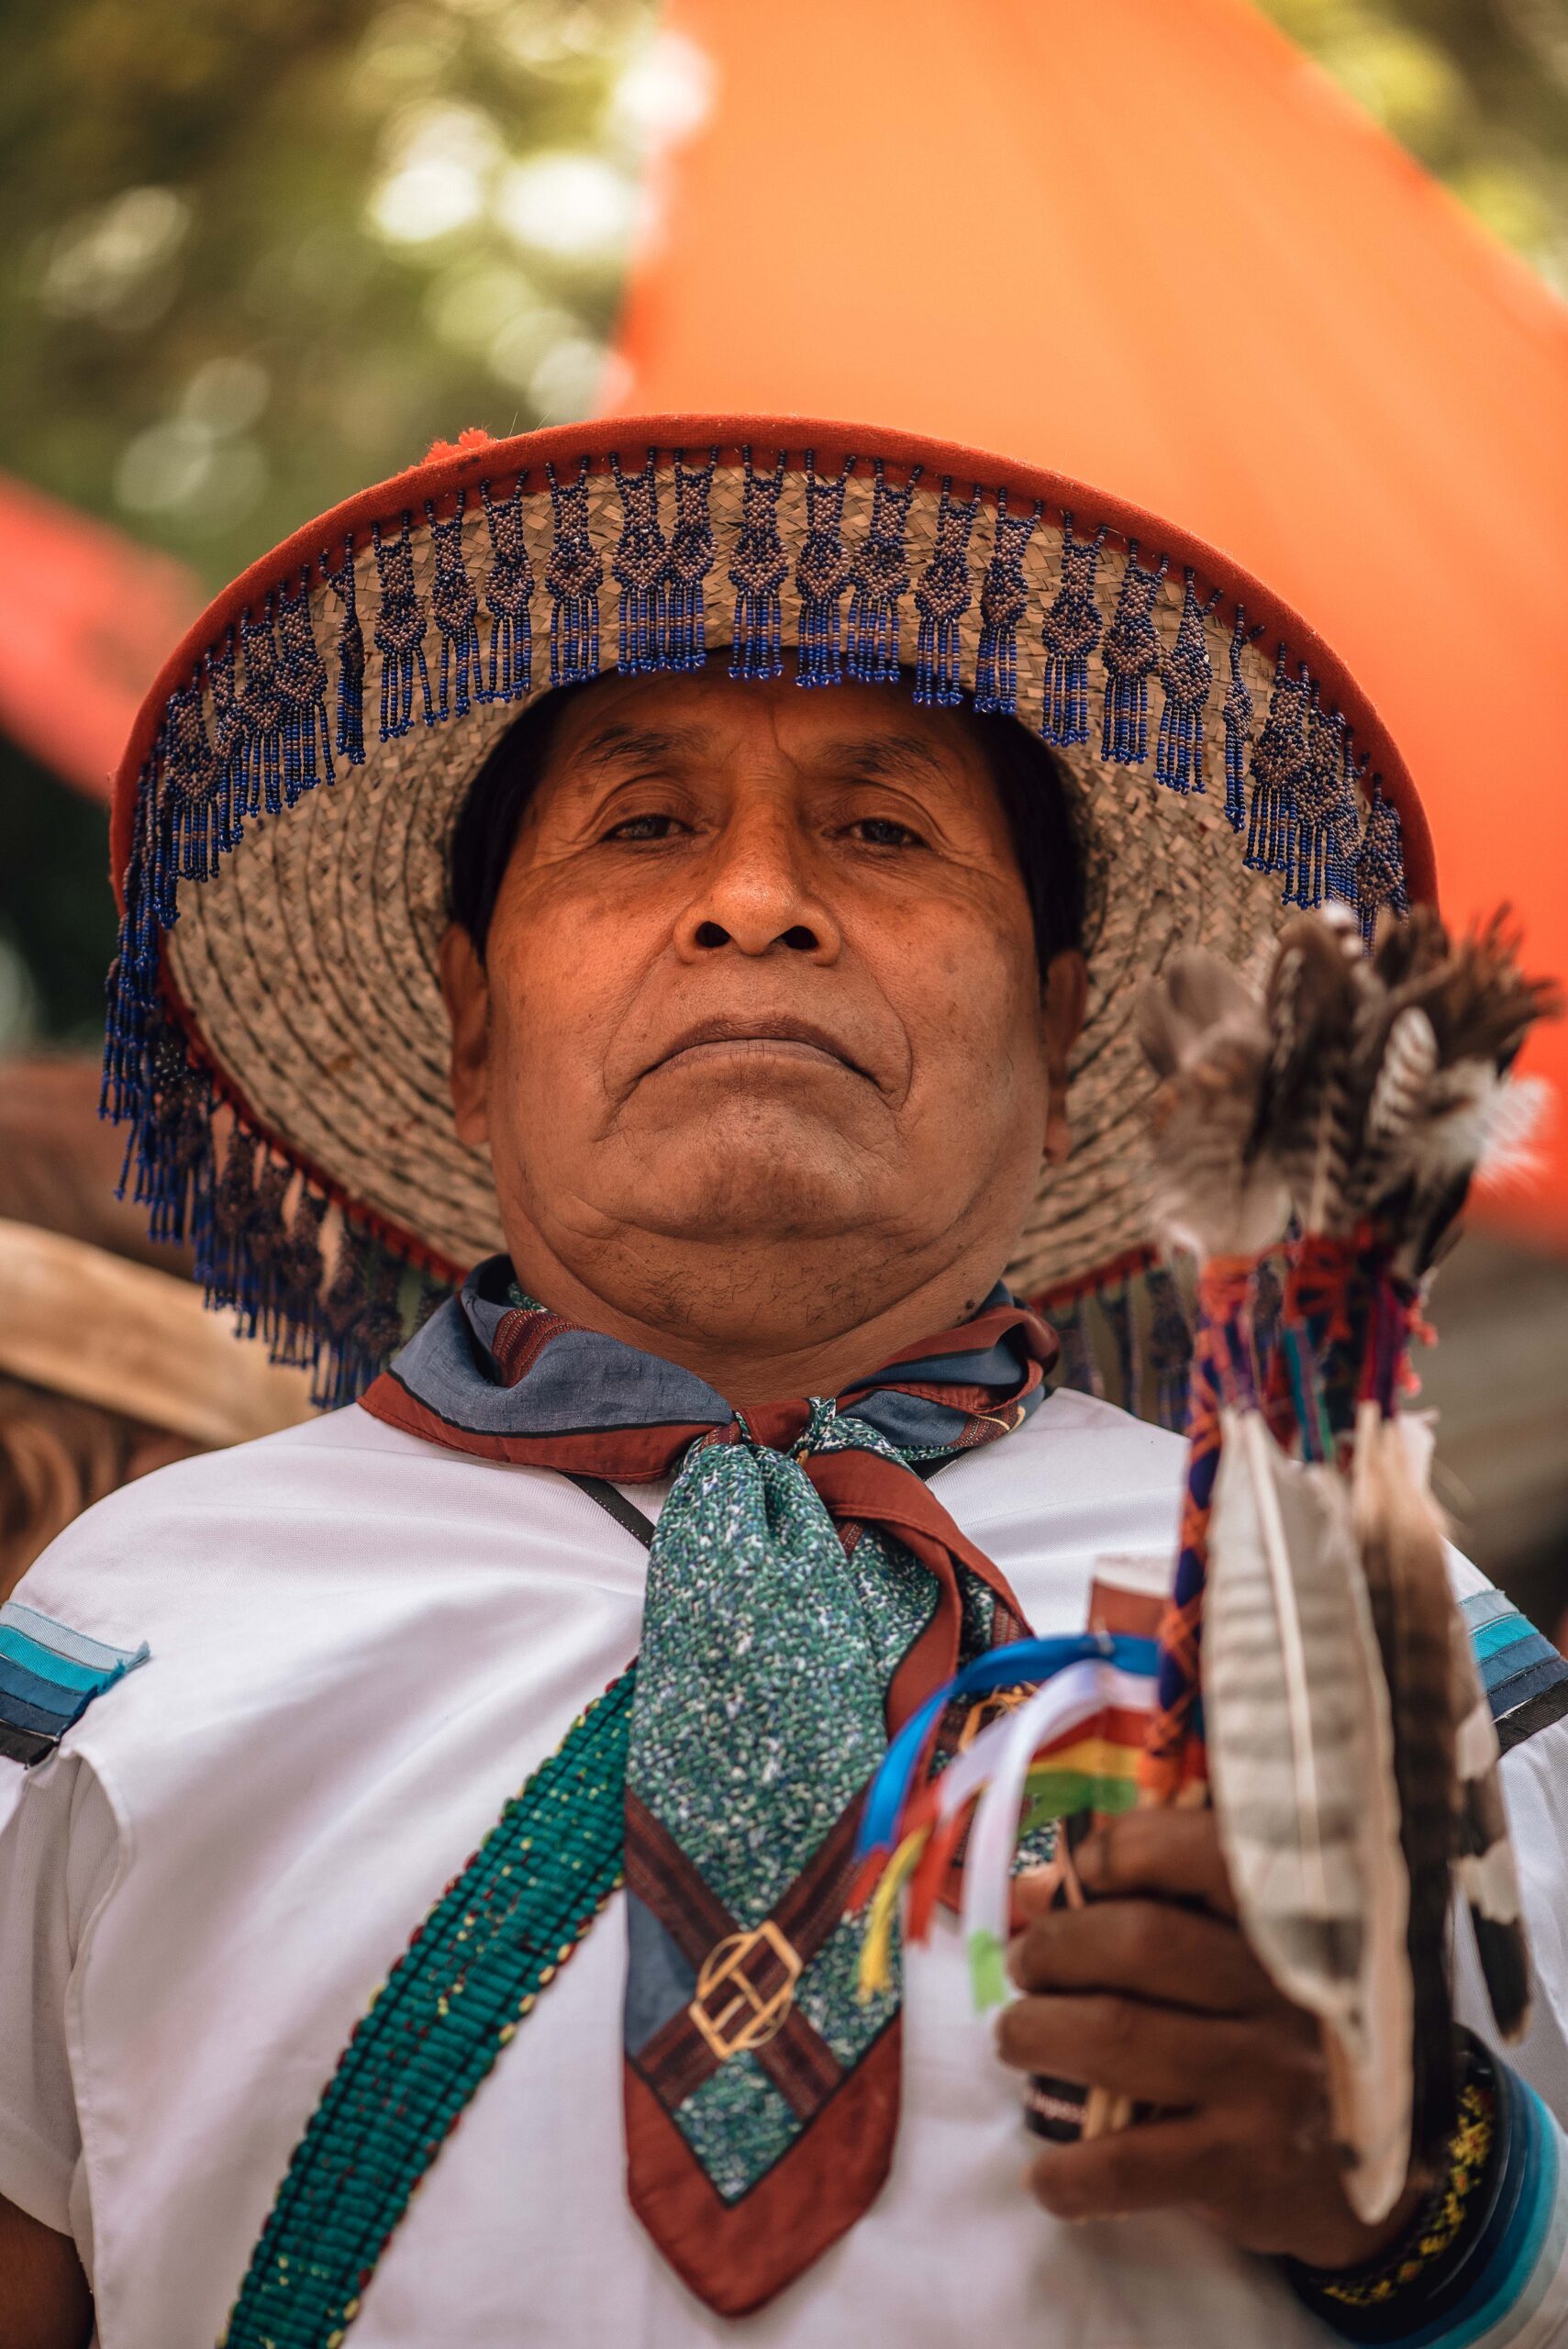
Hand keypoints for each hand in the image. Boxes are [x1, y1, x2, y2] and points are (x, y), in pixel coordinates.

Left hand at [996, 1808, 1422, 2269]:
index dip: (1119, 1851)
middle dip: (1055, 1949)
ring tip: (1017, 2038)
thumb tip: (1030, 1889)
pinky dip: (1068, 2171)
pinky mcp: (1246, 2166)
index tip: (1077, 1874)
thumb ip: (1151, 1908)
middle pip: (1139, 1942)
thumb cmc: (1279, 2041)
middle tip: (1027, 1967)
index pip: (1201, 1854)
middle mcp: (1286, 1994)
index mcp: (1291, 1926)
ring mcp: (1268, 2081)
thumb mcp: (1243, 1963)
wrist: (1376, 2184)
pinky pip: (1129, 2163)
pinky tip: (1046, 2173)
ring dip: (1036, 2033)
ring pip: (1117, 2034)